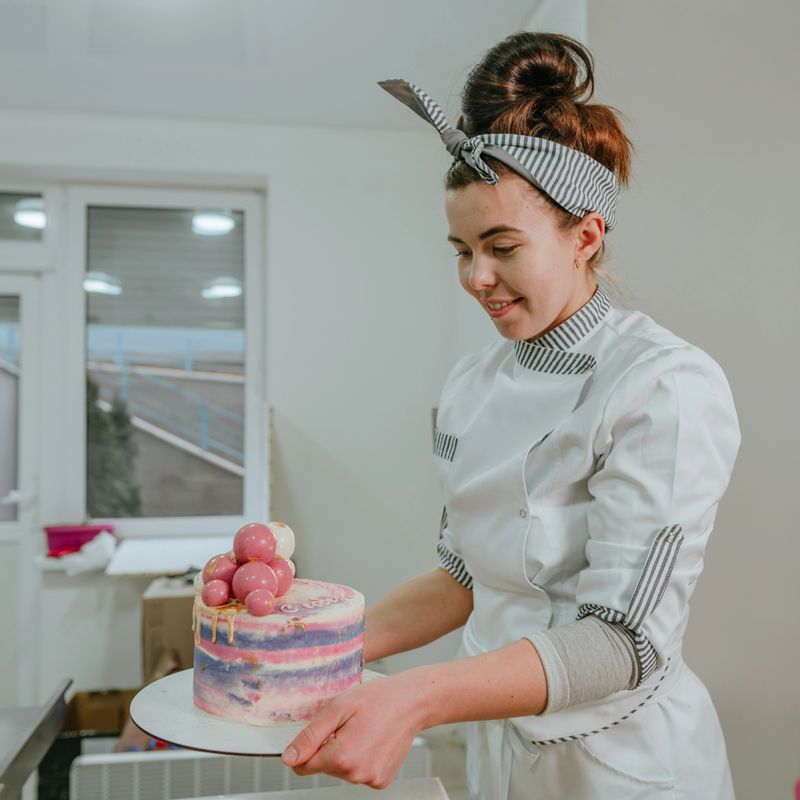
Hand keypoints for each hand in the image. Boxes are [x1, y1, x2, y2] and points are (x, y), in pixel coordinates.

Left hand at [281, 674, 424, 789]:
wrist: (413, 702)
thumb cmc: (379, 699)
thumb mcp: (338, 707)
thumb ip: (310, 736)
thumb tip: (290, 757)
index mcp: (343, 756)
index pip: (304, 766)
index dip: (305, 748)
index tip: (319, 732)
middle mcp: (357, 774)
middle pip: (324, 767)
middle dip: (329, 747)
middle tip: (348, 724)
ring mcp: (371, 779)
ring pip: (342, 770)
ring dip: (346, 753)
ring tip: (363, 730)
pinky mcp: (381, 781)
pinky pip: (359, 773)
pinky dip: (361, 758)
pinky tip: (372, 740)